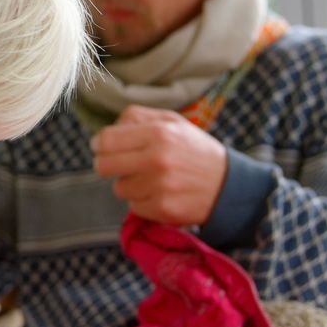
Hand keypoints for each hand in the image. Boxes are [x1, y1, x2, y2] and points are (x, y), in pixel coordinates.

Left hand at [91, 104, 226, 225]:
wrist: (228, 185)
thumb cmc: (193, 149)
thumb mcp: (172, 122)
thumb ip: (137, 118)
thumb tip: (106, 131)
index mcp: (158, 133)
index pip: (107, 140)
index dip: (98, 144)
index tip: (100, 147)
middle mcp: (157, 160)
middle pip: (104, 166)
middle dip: (105, 165)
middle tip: (115, 164)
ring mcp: (159, 187)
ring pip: (118, 188)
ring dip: (128, 184)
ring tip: (149, 179)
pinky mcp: (162, 209)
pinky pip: (133, 206)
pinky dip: (141, 201)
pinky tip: (159, 193)